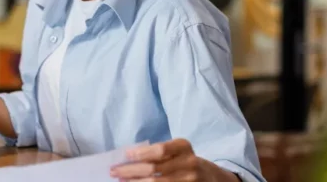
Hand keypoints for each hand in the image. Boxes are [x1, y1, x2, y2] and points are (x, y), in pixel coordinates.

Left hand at [110, 139, 237, 181]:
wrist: (212, 178)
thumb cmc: (186, 161)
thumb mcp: (177, 151)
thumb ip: (158, 152)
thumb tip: (128, 158)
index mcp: (184, 147)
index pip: (160, 150)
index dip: (141, 153)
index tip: (125, 155)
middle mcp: (189, 164)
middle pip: (154, 169)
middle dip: (131, 171)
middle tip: (114, 171)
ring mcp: (190, 181)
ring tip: (121, 180)